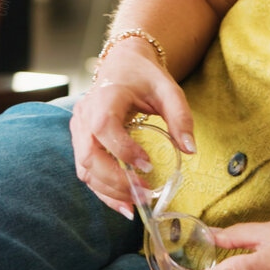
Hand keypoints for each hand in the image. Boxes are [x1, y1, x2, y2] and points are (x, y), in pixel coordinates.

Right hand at [69, 41, 195, 219]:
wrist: (121, 65)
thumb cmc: (143, 76)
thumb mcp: (168, 89)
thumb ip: (180, 116)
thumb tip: (190, 149)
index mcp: (104, 97)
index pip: (103, 127)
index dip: (123, 150)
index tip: (149, 166)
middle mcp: (84, 115)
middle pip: (89, 156)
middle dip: (116, 182)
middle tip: (145, 195)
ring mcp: (79, 130)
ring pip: (85, 170)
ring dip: (110, 191)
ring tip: (137, 204)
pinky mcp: (81, 142)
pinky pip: (87, 172)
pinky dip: (104, 191)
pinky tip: (124, 204)